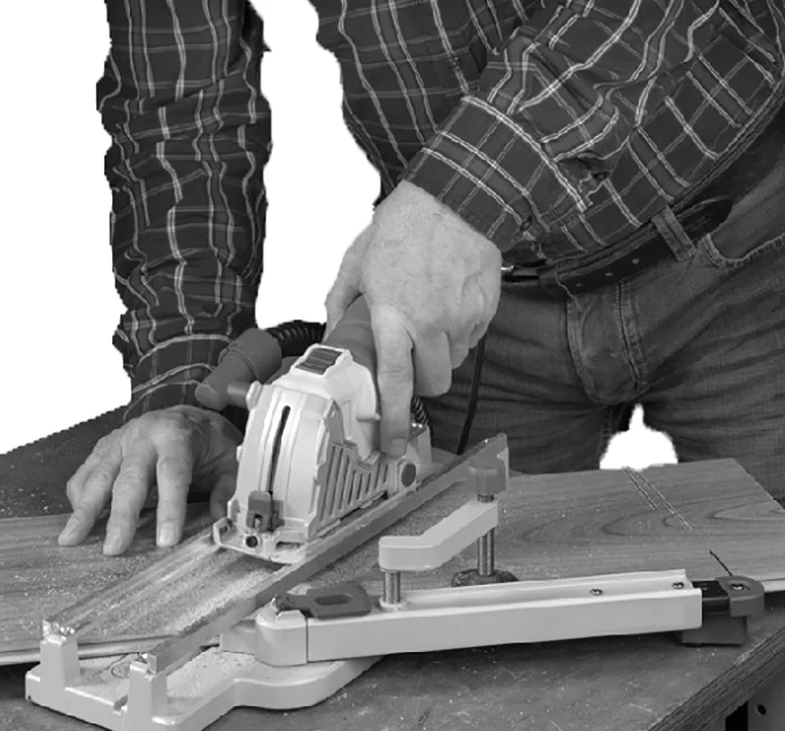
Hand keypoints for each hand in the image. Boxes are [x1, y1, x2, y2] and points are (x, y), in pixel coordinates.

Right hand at [58, 405, 241, 554]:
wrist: (186, 416)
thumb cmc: (207, 440)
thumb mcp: (229, 458)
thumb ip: (227, 487)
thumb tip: (221, 516)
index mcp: (176, 435)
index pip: (173, 474)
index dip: (169, 509)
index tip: (166, 539)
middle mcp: (143, 436)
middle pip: (130, 479)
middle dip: (121, 516)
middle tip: (114, 548)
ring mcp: (119, 442)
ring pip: (99, 477)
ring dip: (85, 510)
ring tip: (72, 538)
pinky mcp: (103, 449)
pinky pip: (85, 473)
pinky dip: (78, 497)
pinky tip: (76, 519)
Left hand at [325, 180, 501, 456]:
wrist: (459, 196)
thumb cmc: (405, 224)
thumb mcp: (358, 260)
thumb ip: (341, 303)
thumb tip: (333, 334)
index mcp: (393, 313)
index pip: (394, 382)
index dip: (392, 419)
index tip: (390, 443)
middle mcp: (430, 323)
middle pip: (433, 384)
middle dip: (421, 384)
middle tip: (409, 363)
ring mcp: (463, 318)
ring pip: (453, 363)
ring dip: (438, 355)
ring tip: (428, 319)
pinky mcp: (486, 310)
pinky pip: (471, 340)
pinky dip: (457, 334)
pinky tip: (447, 303)